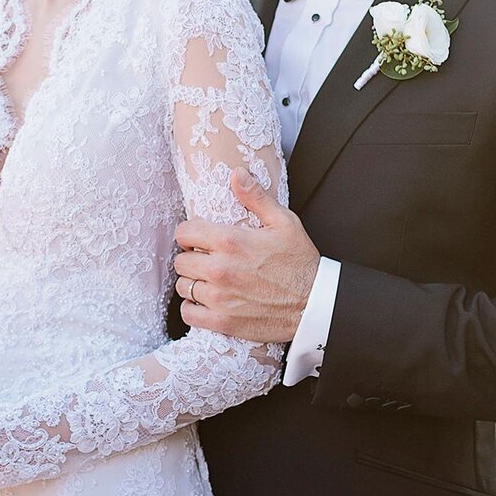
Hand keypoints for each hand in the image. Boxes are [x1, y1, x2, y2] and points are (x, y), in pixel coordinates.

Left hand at [174, 169, 319, 343]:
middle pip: (181, 261)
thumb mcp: (284, 222)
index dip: (190, 234)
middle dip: (191, 258)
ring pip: (183, 287)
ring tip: (209, 281)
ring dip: (193, 283)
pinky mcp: (221, 322)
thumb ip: (256, 197)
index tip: (199, 240)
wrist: (314, 305)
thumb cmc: (300, 263)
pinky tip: (206, 302)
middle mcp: (220, 269)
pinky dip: (193, 308)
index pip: (185, 233)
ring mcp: (219, 298)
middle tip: (207, 261)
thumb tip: (236, 174)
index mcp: (230, 241)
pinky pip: (188, 313)